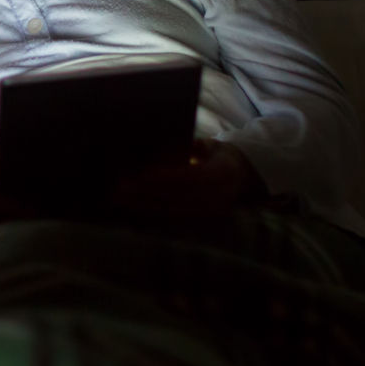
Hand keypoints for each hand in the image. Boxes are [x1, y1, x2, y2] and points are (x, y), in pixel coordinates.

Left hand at [108, 137, 261, 230]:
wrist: (244, 177)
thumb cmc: (220, 155)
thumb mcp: (209, 145)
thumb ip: (188, 148)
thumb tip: (158, 151)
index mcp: (224, 171)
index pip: (194, 177)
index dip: (169, 177)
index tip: (144, 174)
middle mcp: (220, 195)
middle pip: (179, 196)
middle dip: (148, 192)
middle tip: (121, 186)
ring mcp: (212, 211)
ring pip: (173, 210)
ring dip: (144, 205)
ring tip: (120, 198)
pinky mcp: (202, 220)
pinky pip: (173, 218)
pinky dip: (152, 212)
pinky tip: (133, 207)